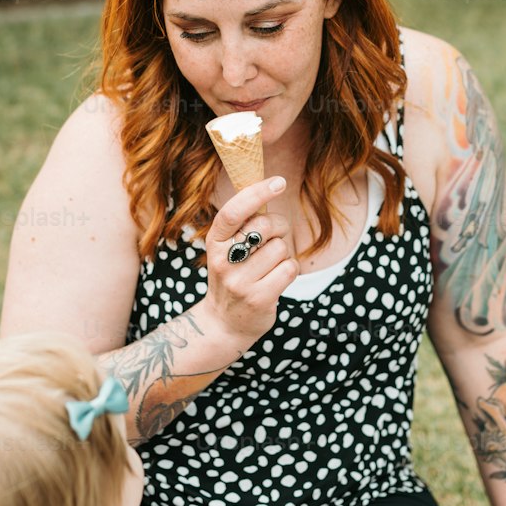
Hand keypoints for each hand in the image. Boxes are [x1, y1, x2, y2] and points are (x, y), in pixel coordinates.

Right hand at [201, 178, 299, 344]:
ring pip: (281, 248)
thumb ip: (245, 224)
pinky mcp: (259, 298)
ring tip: (270, 266)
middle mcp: (223, 261)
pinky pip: (290, 268)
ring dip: (284, 254)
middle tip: (273, 240)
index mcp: (215, 242)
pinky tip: (277, 279)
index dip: (257, 193)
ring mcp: (240, 282)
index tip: (278, 182)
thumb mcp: (228, 249)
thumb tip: (270, 188)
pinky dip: (290, 270)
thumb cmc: (234, 276)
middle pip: (265, 226)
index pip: (233, 212)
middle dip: (278, 228)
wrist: (224, 323)